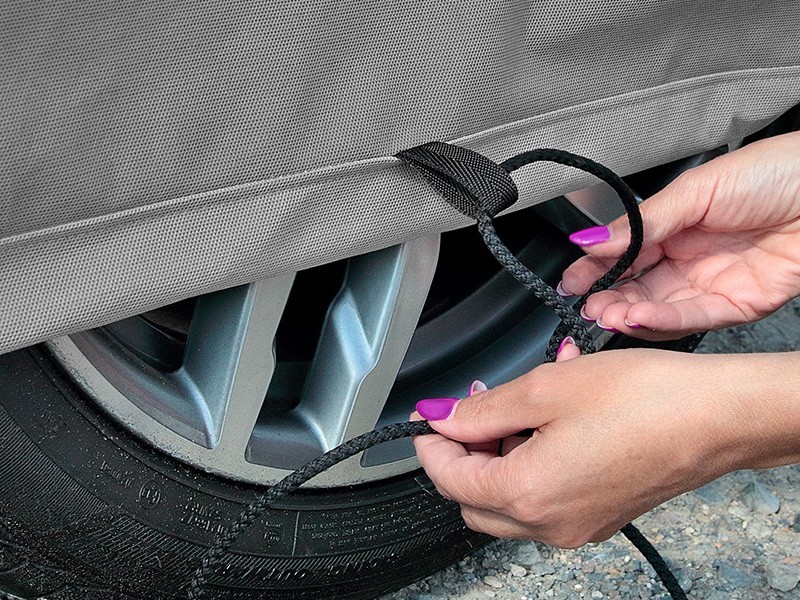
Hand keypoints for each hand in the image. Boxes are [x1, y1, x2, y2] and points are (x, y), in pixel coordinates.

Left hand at [412, 347, 799, 546]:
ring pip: (510, 500)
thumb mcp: (545, 388)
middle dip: (464, 454)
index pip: (450, 479)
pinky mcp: (600, 516)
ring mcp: (577, 525)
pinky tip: (553, 419)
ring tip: (522, 402)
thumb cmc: (644, 400)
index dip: (432, 445)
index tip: (431, 418)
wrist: (717, 417)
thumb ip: (483, 408)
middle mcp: (550, 524)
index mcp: (528, 493)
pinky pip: (546, 497)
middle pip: (474, 500)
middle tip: (473, 410)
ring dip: (501, 454)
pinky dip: (534, 462)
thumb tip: (442, 417)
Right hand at [560, 132, 799, 339]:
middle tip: (587, 304)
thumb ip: (643, 223)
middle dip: (608, 298)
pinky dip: (664, 321)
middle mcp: (690, 258)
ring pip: (661, 309)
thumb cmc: (775, 172)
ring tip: (607, 313)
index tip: (570, 281)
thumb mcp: (696, 191)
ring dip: (630, 314)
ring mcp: (712, 284)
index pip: (625, 254)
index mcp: (675, 226)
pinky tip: (639, 316)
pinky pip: (695, 319)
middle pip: (638, 287)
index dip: (596, 269)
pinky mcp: (739, 306)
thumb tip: (593, 240)